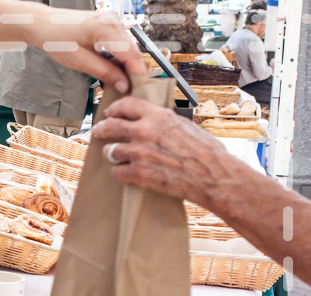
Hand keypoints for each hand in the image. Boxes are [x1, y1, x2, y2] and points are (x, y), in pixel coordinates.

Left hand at [35, 9, 146, 92]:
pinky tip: (113, 67)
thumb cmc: (55, 39)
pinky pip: (121, 42)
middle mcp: (112, 20)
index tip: (139, 88)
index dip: (137, 72)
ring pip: (128, 46)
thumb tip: (122, 83)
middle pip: (132, 49)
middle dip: (132, 69)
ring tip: (120, 80)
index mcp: (105, 27)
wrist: (44, 25)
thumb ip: (103, 72)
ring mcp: (111, 20)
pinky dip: (120, 55)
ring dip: (126, 63)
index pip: (131, 53)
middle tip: (129, 89)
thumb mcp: (79, 61)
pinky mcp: (108, 23)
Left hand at [89, 96, 254, 207]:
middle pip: (111, 126)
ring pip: (110, 151)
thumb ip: (164, 121)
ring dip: (110, 153)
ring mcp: (140, 153)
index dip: (115, 108)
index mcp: (158, 116)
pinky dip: (119, 172)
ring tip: (112, 154)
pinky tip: (123, 172)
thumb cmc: (206, 152)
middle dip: (101, 129)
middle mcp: (145, 131)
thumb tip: (154, 120)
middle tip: (98, 132)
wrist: (213, 175)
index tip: (110, 112)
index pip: (126, 105)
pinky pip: (117, 171)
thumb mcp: (185, 125)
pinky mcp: (138, 173)